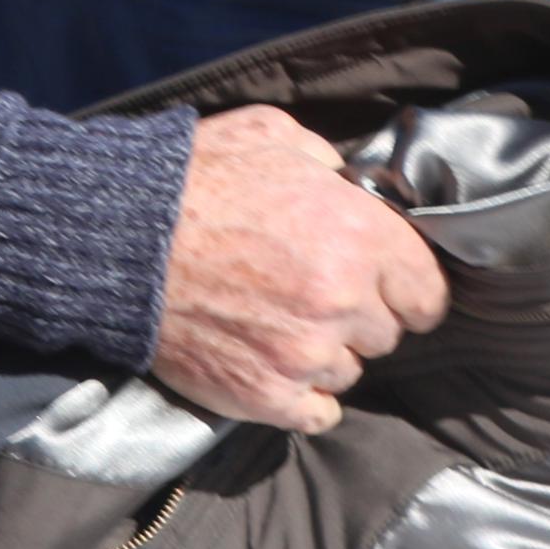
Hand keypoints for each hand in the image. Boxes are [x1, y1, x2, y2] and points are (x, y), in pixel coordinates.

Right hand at [150, 105, 449, 432]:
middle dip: (360, 315)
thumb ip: (328, 161)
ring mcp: (305, 354)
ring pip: (351, 371)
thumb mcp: (272, 135)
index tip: (390, 288)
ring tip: (282, 324)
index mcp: (358, 234)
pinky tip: (278, 366)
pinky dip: (304, 396)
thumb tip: (350, 183)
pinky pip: (319, 412)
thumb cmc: (194, 181)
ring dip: (327, 353)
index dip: (408, 289)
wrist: (122, 241)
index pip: (427, 292)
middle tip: (316, 294)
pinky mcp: (266, 395)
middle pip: (387, 333)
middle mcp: (342, 299)